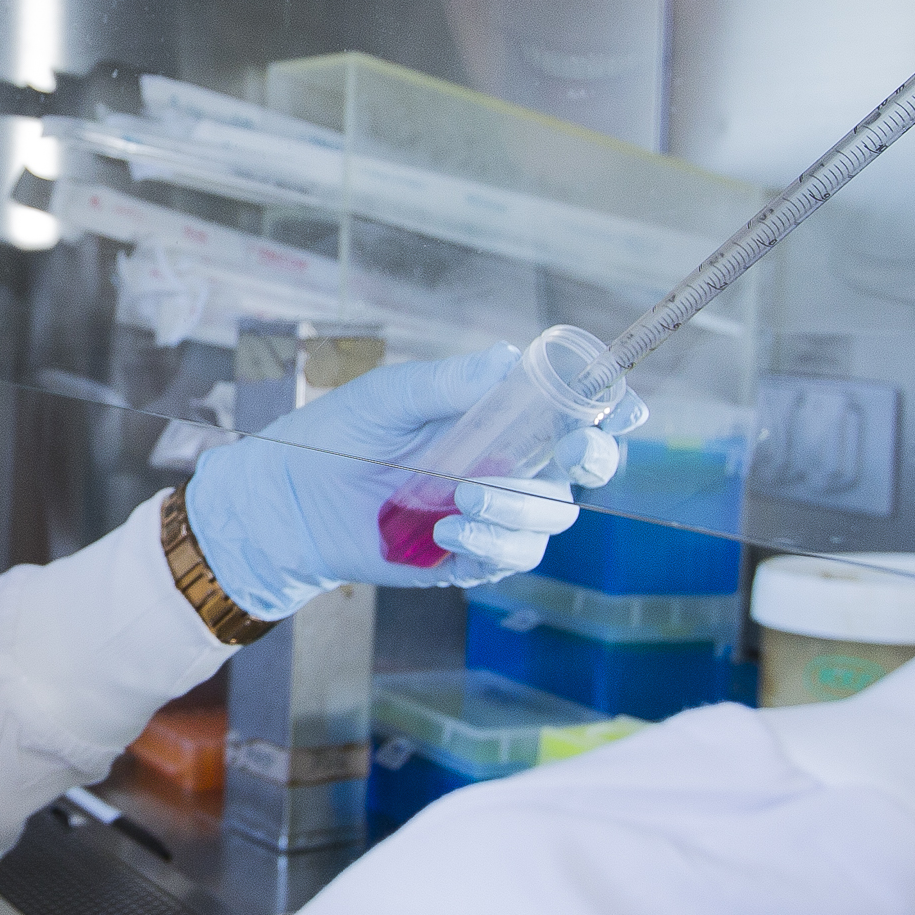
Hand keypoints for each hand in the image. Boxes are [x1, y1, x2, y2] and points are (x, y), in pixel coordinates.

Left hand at [180, 346, 637, 621]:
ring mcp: (495, 512)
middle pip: (585, 465)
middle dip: (590, 458)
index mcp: (499, 415)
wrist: (290, 501)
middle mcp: (509, 462)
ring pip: (554, 515)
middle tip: (567, 453)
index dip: (611, 411)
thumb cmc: (340, 434)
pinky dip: (492, 544)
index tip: (625, 412)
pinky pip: (515, 556)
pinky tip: (446, 533)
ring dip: (519, 506)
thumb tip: (510, 357)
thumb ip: (450, 383)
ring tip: (461, 499)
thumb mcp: (391, 396)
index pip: (574, 410)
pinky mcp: (473, 557)